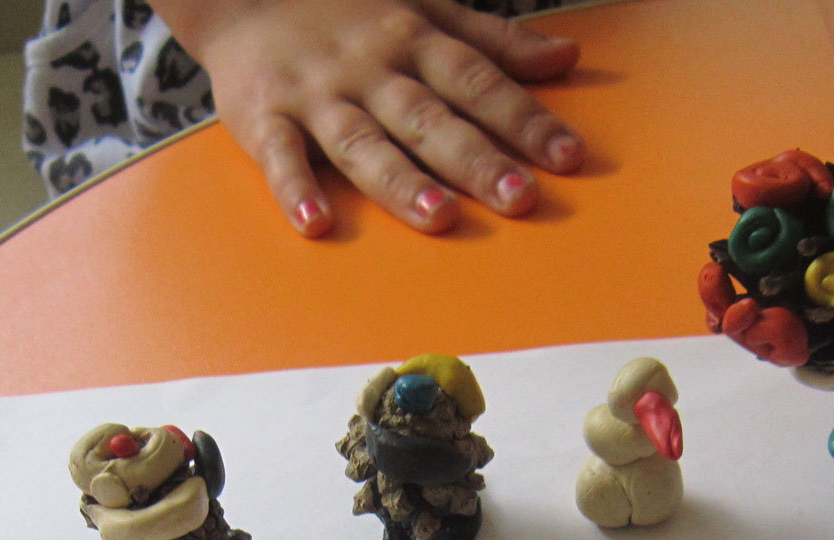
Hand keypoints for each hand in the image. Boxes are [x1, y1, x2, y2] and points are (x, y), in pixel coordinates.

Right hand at [162, 0, 583, 235]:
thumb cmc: (347, 10)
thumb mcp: (425, 8)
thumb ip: (494, 40)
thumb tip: (566, 57)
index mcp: (414, 40)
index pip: (478, 82)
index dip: (524, 118)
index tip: (568, 156)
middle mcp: (371, 70)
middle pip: (429, 118)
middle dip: (476, 158)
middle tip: (520, 198)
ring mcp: (317, 95)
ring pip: (363, 141)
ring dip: (399, 179)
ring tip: (439, 216)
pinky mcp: (265, 117)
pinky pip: (280, 155)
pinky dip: (295, 187)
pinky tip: (316, 222)